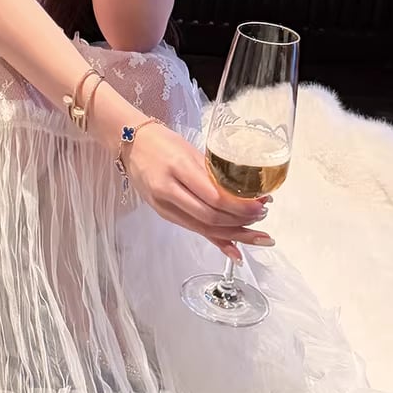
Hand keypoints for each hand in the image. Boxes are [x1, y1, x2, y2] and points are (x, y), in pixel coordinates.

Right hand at [123, 124, 274, 262]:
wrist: (131, 143)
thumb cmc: (162, 141)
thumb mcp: (191, 151)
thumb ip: (213, 174)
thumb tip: (244, 193)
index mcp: (178, 168)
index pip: (214, 197)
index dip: (240, 207)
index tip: (261, 206)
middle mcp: (168, 190)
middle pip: (211, 217)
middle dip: (241, 222)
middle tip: (262, 217)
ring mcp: (163, 205)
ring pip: (203, 227)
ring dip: (233, 234)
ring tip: (257, 235)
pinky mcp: (163, 213)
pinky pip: (194, 229)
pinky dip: (216, 241)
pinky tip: (234, 251)